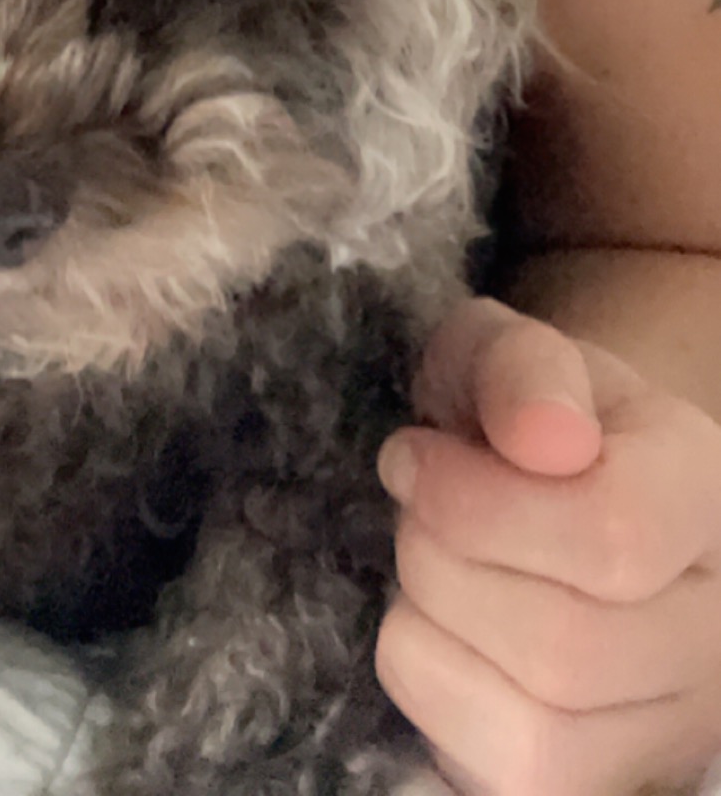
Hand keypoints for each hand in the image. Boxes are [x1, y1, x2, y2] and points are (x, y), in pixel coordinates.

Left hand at [374, 297, 720, 795]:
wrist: (536, 481)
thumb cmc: (517, 414)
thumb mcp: (505, 351)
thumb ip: (523, 369)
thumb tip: (549, 436)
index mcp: (703, 493)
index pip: (617, 537)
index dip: (480, 505)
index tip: (414, 455)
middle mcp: (714, 625)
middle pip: (565, 647)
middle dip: (442, 563)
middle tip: (415, 505)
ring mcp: (673, 723)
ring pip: (538, 729)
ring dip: (436, 630)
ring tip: (433, 564)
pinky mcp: (601, 781)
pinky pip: (505, 775)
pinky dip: (436, 692)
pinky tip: (444, 629)